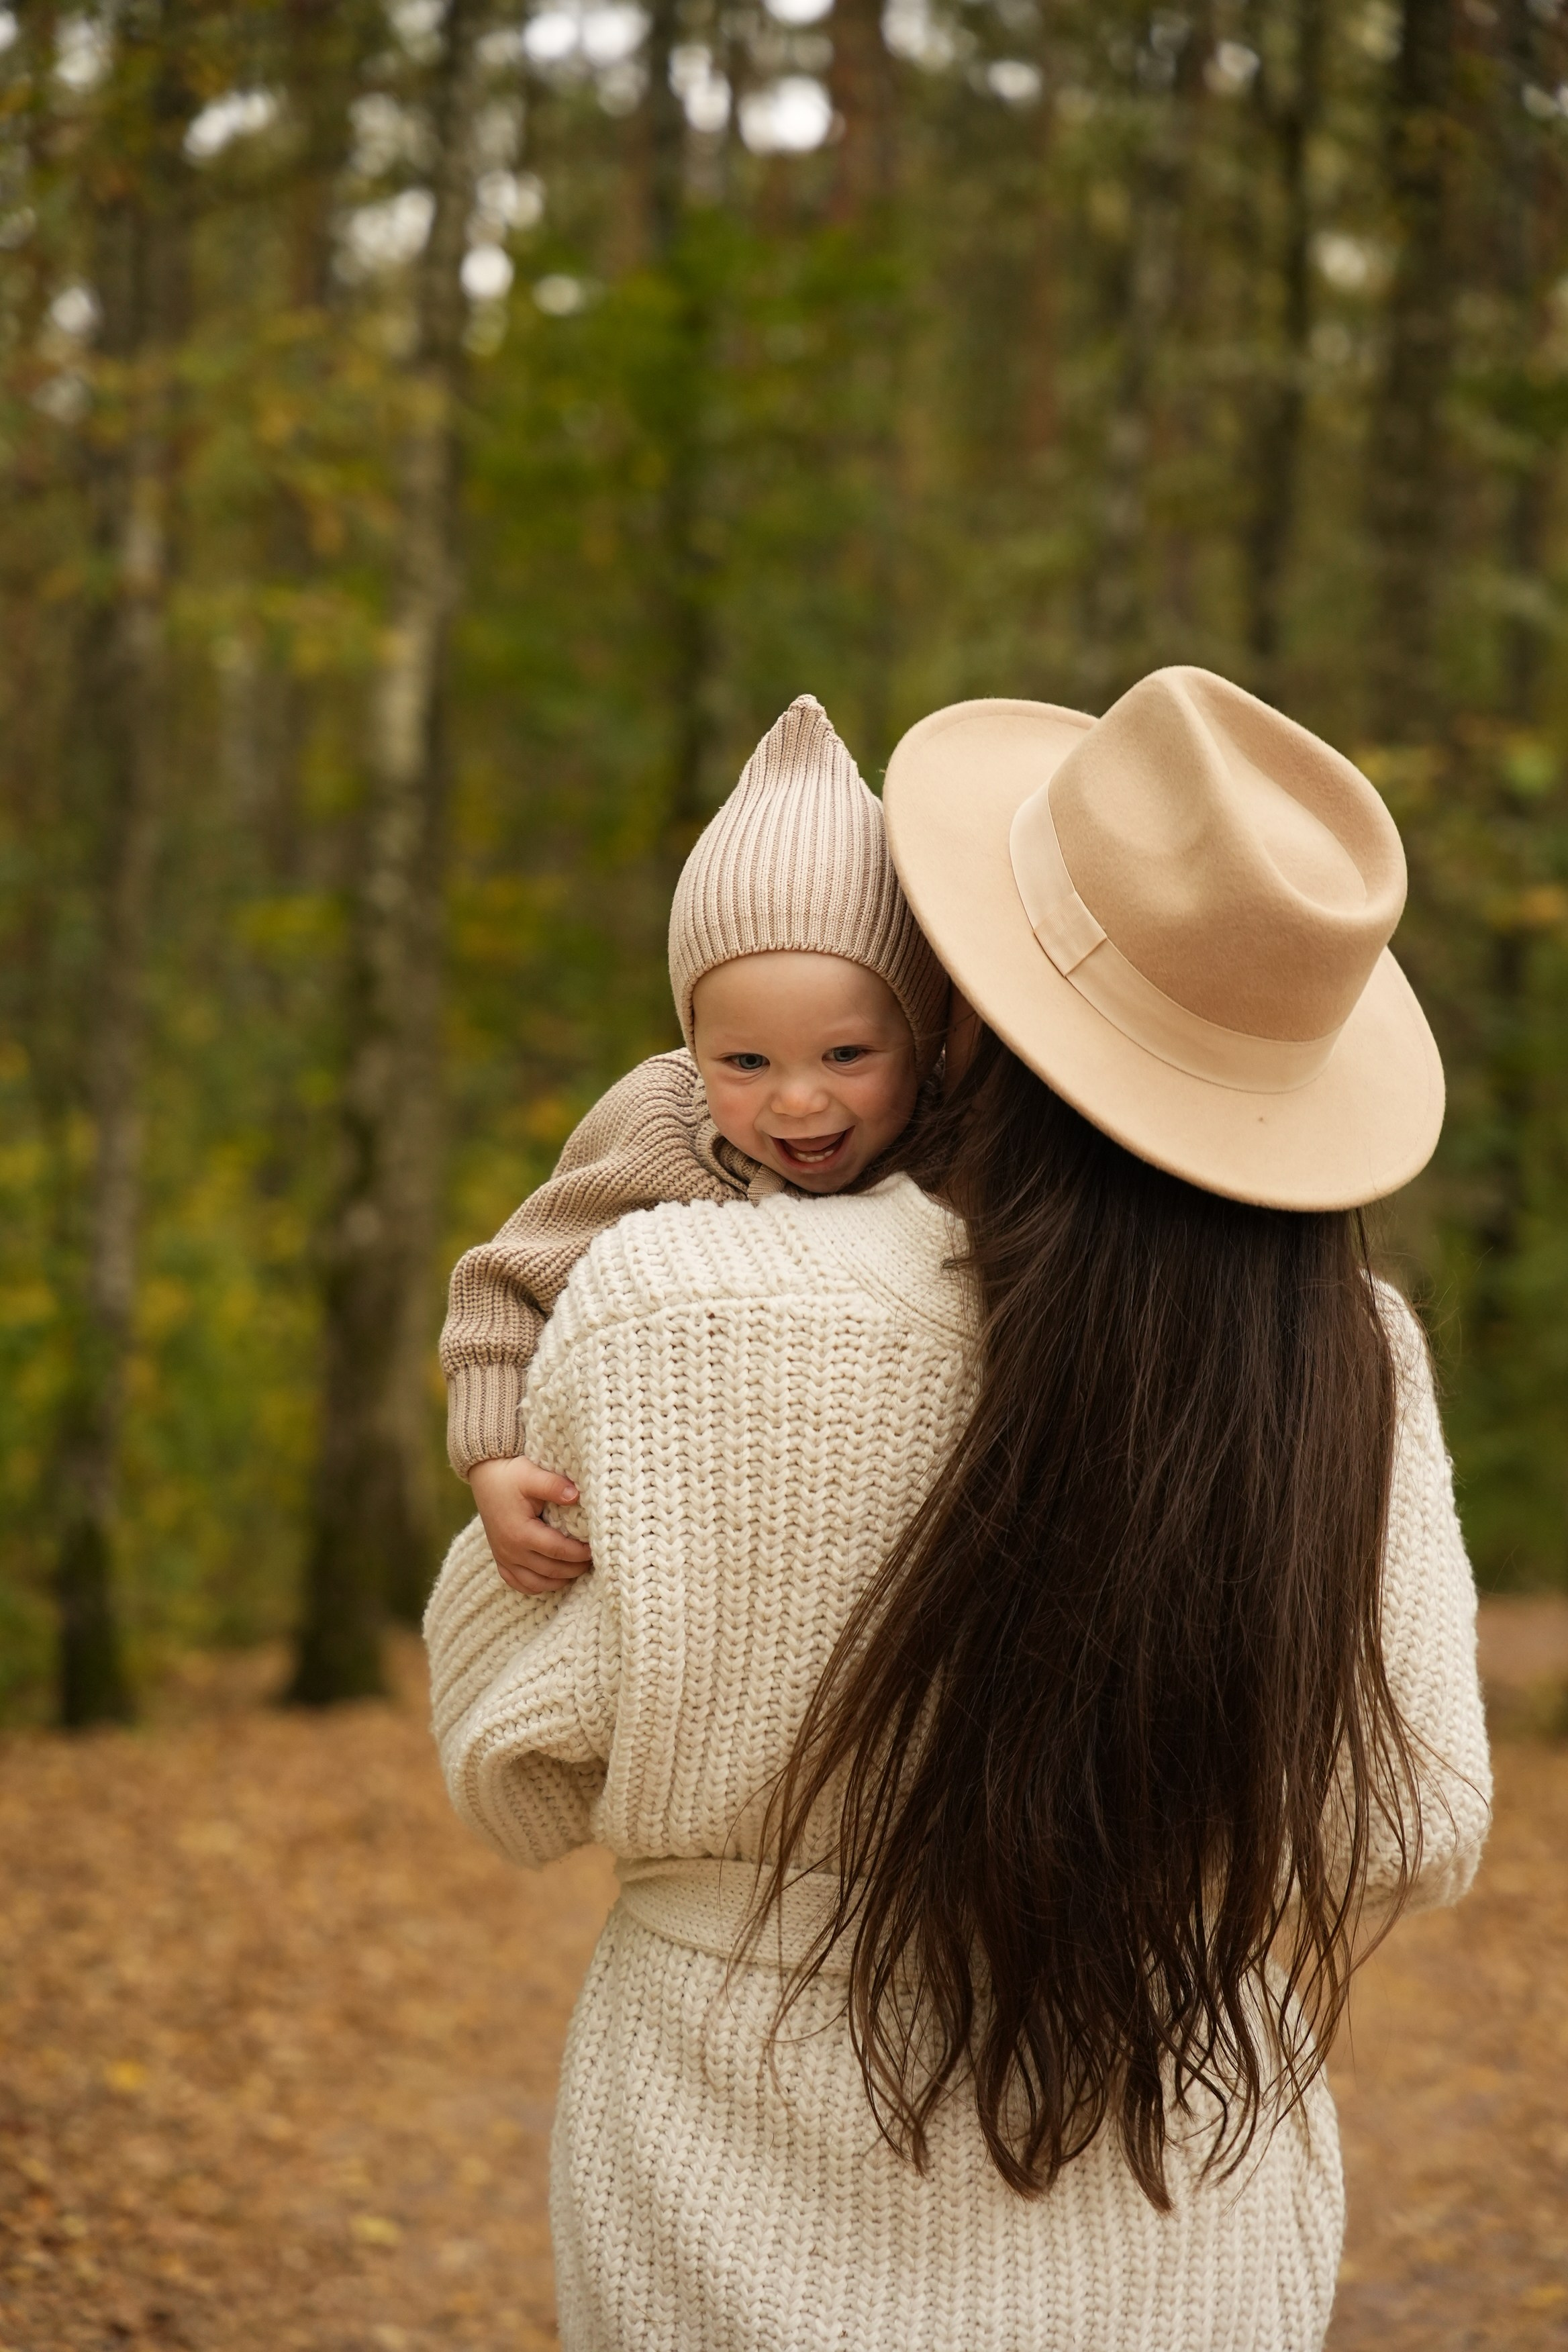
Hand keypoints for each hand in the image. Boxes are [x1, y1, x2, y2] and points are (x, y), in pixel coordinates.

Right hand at [469, 1455, 592, 1595]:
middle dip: (574, 1569)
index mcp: (520, 1532)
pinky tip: (553, 1578)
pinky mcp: (500, 1560)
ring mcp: (503, 1558)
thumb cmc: (510, 1475)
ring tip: (577, 1569)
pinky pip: (519, 1584)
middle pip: (550, 1570)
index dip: (579, 1553)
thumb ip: (554, 1486)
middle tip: (593, 1560)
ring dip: (559, 1581)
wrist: (485, 1476)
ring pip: (536, 1583)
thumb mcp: (532, 1475)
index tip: (595, 1548)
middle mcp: (510, 1551)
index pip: (557, 1550)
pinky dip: (538, 1586)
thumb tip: (576, 1495)